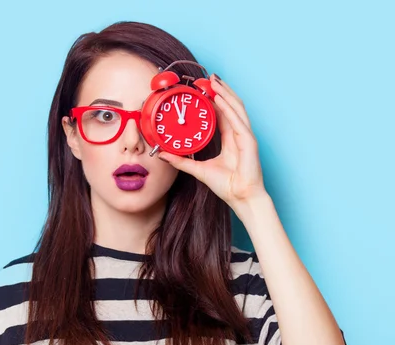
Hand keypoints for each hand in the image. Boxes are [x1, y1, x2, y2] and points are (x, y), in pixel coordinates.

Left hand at [158, 74, 267, 216]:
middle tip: (206, 78)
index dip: (213, 100)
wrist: (241, 197)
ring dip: (225, 92)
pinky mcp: (249, 141)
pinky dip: (228, 107)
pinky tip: (220, 97)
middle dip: (220, 90)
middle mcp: (238, 134)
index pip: (222, 114)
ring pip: (236, 107)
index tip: (202, 90)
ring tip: (213, 81)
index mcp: (230, 139)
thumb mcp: (199, 170)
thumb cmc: (227, 186)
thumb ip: (182, 161)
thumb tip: (163, 154)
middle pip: (230, 106)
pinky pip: (237, 120)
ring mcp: (245, 136)